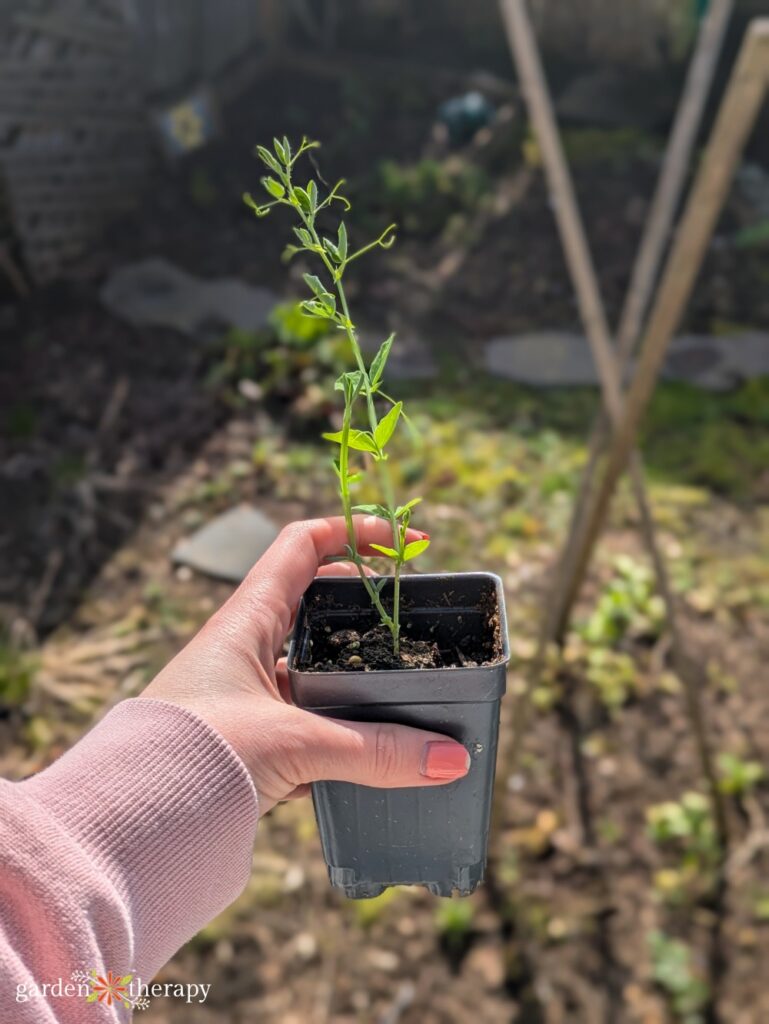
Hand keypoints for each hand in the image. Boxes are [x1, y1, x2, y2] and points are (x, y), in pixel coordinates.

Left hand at [141, 517, 470, 812]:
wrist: (131, 821)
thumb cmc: (195, 756)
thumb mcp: (295, 743)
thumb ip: (376, 751)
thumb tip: (451, 759)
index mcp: (248, 618)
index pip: (303, 544)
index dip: (353, 533)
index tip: (402, 544)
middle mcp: (243, 645)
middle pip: (315, 602)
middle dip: (363, 606)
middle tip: (408, 619)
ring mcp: (244, 691)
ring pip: (311, 665)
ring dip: (351, 673)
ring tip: (398, 688)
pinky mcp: (245, 735)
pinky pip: (301, 717)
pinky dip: (333, 728)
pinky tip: (360, 756)